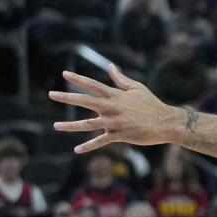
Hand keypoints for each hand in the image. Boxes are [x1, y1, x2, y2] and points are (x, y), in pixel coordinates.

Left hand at [50, 65, 185, 151]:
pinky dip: (88, 146)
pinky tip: (76, 150)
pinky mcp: (119, 135)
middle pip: (85, 101)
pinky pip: (100, 141)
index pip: (93, 85)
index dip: (78, 79)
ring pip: (88, 124)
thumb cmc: (151, 104)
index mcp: (116, 95)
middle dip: (67, 97)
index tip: (64, 74)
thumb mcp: (137, 88)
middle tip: (51, 94)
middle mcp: (112, 107)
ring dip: (70, 126)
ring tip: (55, 126)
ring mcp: (114, 122)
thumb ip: (121, 79)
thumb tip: (110, 66)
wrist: (165, 122)